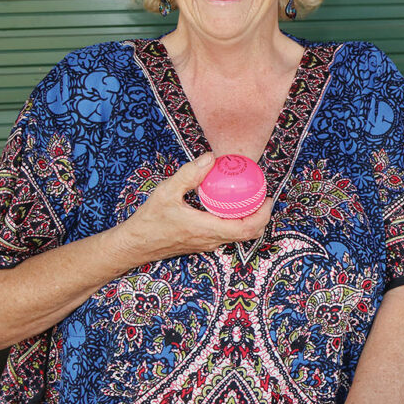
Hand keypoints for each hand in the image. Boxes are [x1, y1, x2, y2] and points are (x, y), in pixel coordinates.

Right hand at [111, 153, 273, 266]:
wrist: (134, 245)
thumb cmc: (149, 221)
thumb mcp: (166, 192)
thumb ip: (190, 175)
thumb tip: (211, 158)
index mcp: (207, 229)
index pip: (246, 228)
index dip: (263, 214)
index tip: (268, 197)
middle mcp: (212, 240)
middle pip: (249, 234)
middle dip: (262, 215)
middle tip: (264, 195)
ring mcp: (208, 244)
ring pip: (239, 235)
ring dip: (251, 219)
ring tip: (251, 197)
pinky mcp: (203, 243)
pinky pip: (228, 234)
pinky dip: (237, 221)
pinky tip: (231, 204)